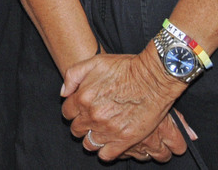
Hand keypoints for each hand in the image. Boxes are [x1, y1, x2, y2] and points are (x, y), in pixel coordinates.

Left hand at [61, 49, 185, 161]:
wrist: (154, 78)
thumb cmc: (126, 67)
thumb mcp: (94, 61)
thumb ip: (73, 76)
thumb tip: (64, 93)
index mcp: (83, 98)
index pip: (67, 113)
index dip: (73, 110)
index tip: (81, 109)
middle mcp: (93, 116)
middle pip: (76, 129)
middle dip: (81, 124)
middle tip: (92, 119)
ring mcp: (108, 129)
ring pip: (88, 144)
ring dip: (91, 138)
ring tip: (100, 131)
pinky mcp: (125, 140)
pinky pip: (106, 155)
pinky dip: (105, 151)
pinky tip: (110, 142)